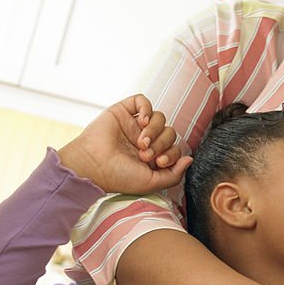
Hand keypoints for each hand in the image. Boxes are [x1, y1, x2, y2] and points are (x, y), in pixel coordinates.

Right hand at [57, 94, 190, 193]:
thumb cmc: (119, 176)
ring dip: (154, 130)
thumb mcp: (151, 183)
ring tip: (141, 142)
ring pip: (159, 117)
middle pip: (169, 132)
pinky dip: (146, 109)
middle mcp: (145, 139)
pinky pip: (143, 101)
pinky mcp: (123, 111)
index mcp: (152, 156)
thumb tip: (189, 159)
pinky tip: (141, 122)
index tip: (157, 162)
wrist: (94, 165)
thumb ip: (174, 175)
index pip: (175, 147)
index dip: (171, 153)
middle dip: (161, 143)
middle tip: (145, 154)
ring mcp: (134, 125)